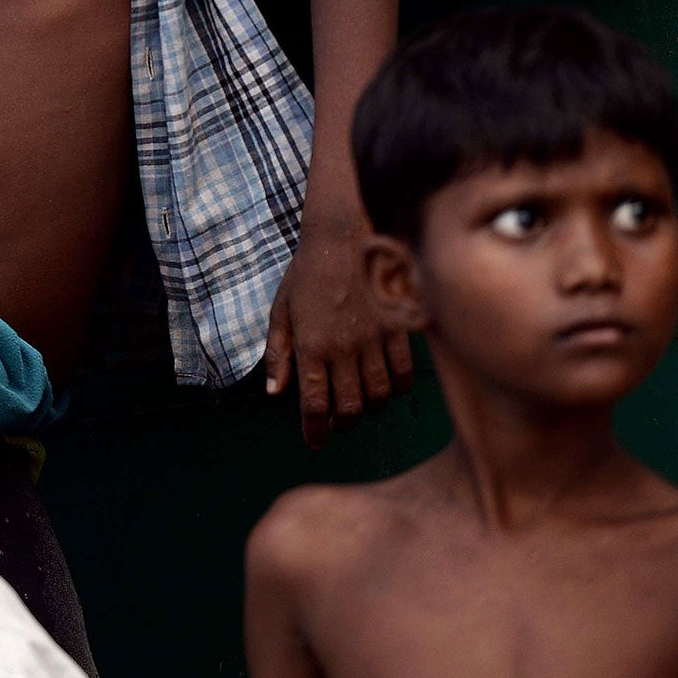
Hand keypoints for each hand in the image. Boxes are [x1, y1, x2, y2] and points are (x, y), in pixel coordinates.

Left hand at [262, 213, 413, 446]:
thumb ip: (277, 353)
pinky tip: (385, 388)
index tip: (314, 441)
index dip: (315, 430)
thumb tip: (275, 393)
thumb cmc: (306, 273)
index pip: (314, 404)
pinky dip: (395, 390)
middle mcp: (344, 348)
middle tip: (335, 424)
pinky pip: (403, 375)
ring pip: (378, 397)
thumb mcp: (281, 310)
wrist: (343, 236)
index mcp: (311, 345)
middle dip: (340, 424)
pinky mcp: (397, 330)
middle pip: (349, 408)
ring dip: (367, 409)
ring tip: (358, 406)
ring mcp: (374, 340)